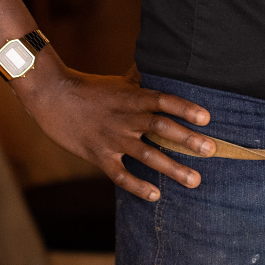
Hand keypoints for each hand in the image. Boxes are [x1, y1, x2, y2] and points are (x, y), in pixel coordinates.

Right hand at [0, 0, 213, 200]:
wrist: (52, 96)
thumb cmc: (88, 87)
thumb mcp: (117, 81)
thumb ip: (139, 80)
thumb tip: (157, 69)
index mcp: (133, 97)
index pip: (165, 101)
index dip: (186, 109)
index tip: (207, 118)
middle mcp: (127, 118)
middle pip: (162, 129)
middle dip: (189, 140)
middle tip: (212, 150)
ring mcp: (113, 138)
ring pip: (148, 155)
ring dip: (173, 168)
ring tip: (195, 179)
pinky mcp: (98, 155)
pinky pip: (121, 175)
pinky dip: (138, 186)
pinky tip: (155, 195)